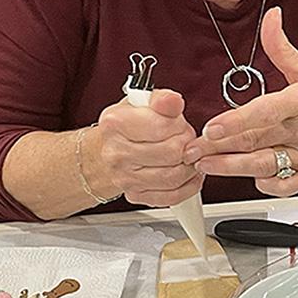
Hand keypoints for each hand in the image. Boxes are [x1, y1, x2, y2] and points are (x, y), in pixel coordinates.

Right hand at [92, 90, 201, 206]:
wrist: (108, 149)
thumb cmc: (128, 125)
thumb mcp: (143, 102)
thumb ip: (162, 100)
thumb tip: (173, 101)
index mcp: (116, 123)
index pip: (162, 126)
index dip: (179, 125)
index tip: (177, 123)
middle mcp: (117, 153)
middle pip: (171, 153)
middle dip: (187, 144)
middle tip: (185, 139)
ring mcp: (125, 177)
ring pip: (174, 176)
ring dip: (190, 165)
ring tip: (187, 155)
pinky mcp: (136, 195)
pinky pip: (171, 196)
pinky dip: (187, 186)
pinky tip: (187, 174)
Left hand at [184, 7, 297, 196]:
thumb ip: (282, 48)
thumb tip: (270, 18)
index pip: (268, 112)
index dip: (238, 121)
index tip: (212, 127)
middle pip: (258, 142)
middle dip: (220, 147)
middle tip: (193, 148)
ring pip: (265, 166)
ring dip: (232, 168)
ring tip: (206, 163)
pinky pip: (284, 185)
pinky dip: (263, 182)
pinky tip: (247, 175)